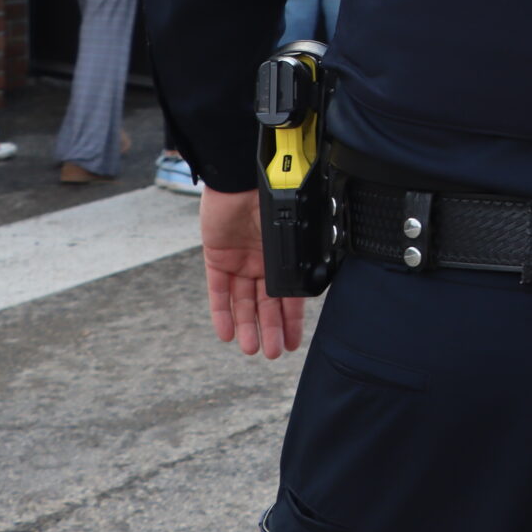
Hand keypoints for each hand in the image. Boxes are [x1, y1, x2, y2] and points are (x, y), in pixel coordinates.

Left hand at [201, 186, 306, 358]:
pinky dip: (222, 312)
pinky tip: (227, 332)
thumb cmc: (274, 196)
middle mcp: (263, 262)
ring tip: (252, 348)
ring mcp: (240, 261)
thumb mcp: (294, 232)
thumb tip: (315, 286)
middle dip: (270, 329)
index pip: (289, 296)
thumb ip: (300, 259)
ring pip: (243, 302)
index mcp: (285, 257)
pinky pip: (218, 291)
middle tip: (272, 353)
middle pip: (266, 303)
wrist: (242, 178)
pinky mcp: (216, 259)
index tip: (292, 343)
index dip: (291, 321)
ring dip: (248, 326)